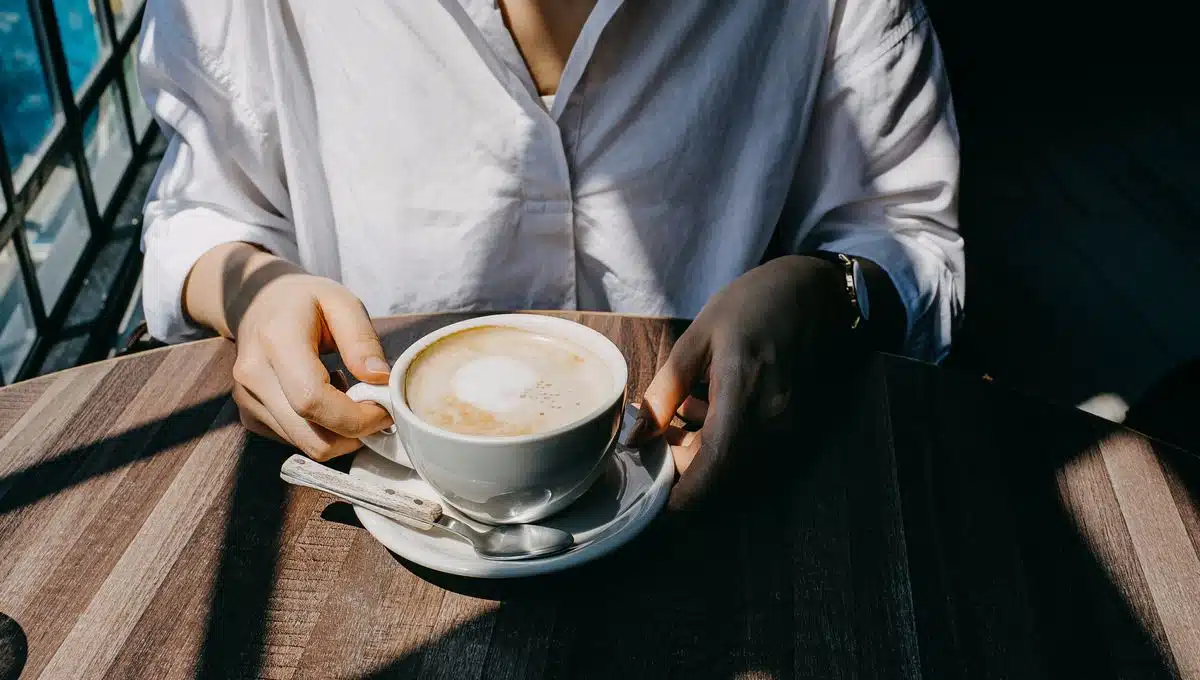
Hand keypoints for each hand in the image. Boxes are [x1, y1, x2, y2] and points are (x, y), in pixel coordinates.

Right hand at [191, 244, 392, 460]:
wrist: (255, 301)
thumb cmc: (304, 300)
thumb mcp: (342, 302)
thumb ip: (362, 340)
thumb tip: (380, 380)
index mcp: (277, 341)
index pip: (312, 400)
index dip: (356, 417)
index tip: (386, 408)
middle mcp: (254, 376)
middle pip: (312, 437)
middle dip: (355, 434)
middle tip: (377, 409)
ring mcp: (248, 400)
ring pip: (306, 445)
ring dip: (340, 433)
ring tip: (350, 396)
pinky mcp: (250, 416)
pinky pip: (296, 441)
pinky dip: (321, 430)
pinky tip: (326, 398)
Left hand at [627, 255, 860, 510]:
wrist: (813, 292)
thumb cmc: (751, 305)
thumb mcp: (698, 337)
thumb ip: (667, 390)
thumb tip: (638, 435)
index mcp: (743, 397)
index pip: (713, 467)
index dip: (682, 496)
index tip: (652, 502)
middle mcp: (771, 422)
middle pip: (721, 472)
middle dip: (684, 468)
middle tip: (652, 441)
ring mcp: (787, 427)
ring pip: (736, 463)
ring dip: (702, 453)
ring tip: (677, 416)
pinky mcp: (793, 425)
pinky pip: (752, 448)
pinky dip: (722, 440)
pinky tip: (704, 408)